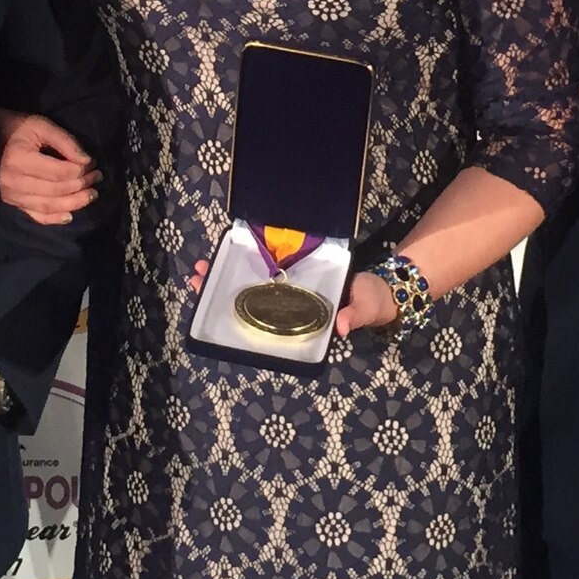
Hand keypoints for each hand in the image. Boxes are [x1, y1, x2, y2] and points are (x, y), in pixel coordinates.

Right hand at [0, 108, 97, 224]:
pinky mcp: (11, 203)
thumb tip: (87, 161)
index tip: (94, 163)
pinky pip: (36, 216)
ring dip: (74, 203)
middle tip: (97, 177)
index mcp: (19, 160)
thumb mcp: (41, 126)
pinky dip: (55, 219)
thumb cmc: (15, 128)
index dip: (80, 170)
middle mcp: (13, 182)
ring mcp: (10, 196)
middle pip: (56, 191)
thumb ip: (65, 142)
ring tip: (91, 195)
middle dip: (82, 186)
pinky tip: (70, 215)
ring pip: (48, 207)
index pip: (58, 172)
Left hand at [186, 260, 393, 336]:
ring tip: (200, 267)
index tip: (210, 304)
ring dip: (225, 277)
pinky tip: (228, 251)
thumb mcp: (364, 308)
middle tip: (195, 277)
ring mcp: (291, 291)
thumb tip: (341, 327)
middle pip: (247, 303)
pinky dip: (247, 261)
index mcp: (301, 318)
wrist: (383, 289)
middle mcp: (290, 307)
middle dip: (219, 292)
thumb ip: (353, 316)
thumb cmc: (372, 302)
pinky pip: (267, 269)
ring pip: (251, 286)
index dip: (235, 318)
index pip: (263, 322)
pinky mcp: (297, 273)